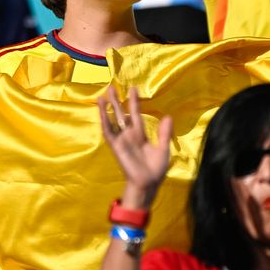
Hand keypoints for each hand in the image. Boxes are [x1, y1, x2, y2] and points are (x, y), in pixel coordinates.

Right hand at [98, 85, 173, 207]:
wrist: (148, 183)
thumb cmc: (155, 169)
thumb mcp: (163, 148)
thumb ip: (164, 133)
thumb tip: (168, 116)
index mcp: (140, 134)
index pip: (136, 114)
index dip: (134, 102)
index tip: (133, 89)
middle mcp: (129, 135)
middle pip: (121, 114)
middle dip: (117, 101)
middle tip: (112, 86)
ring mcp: (121, 139)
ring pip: (112, 120)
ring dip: (108, 108)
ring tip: (103, 95)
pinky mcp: (115, 146)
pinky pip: (108, 131)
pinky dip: (104, 120)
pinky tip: (101, 109)